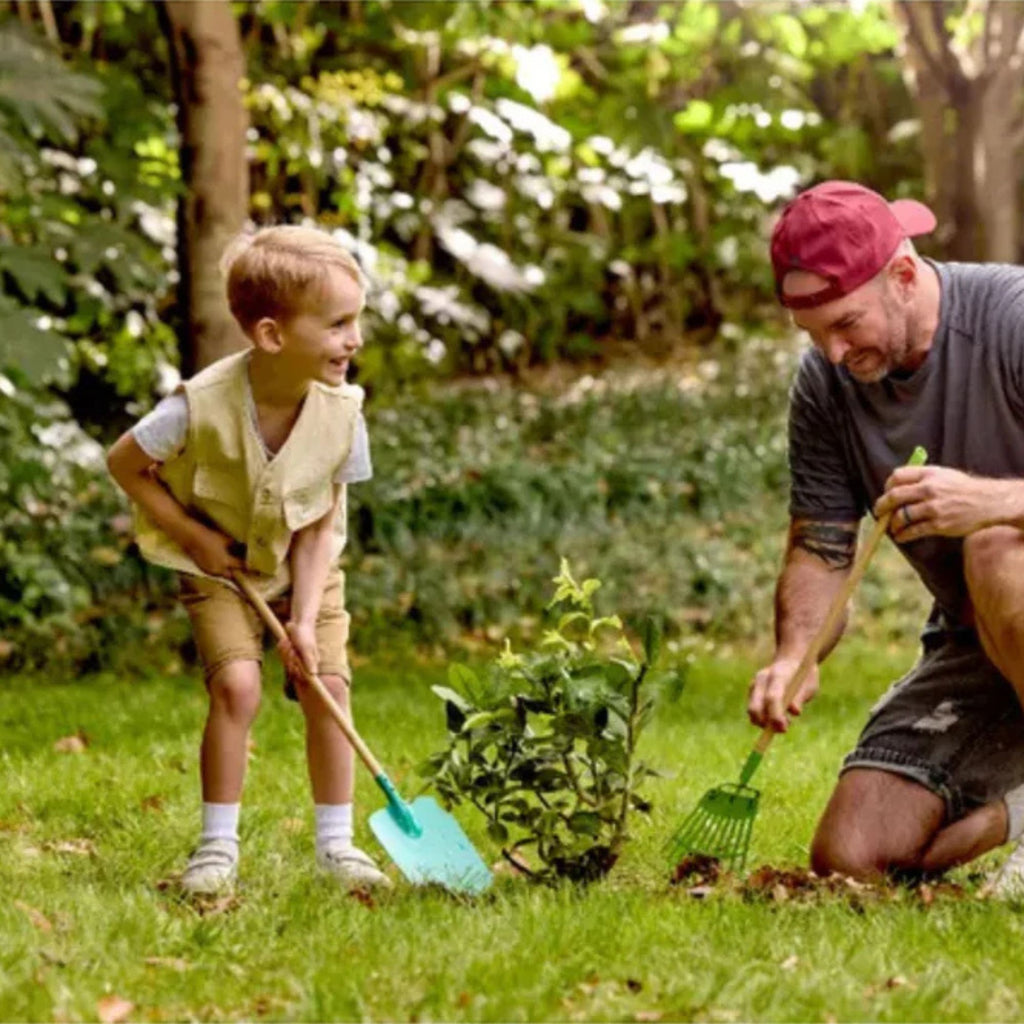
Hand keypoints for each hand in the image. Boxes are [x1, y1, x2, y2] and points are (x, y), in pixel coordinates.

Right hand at [182, 522, 245, 577]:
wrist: (190, 537)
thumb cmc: (209, 536)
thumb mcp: (225, 540)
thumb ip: (235, 545)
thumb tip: (243, 547)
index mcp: (225, 562)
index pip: (240, 566)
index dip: (246, 565)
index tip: (252, 565)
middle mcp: (218, 569)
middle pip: (231, 575)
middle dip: (237, 572)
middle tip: (242, 568)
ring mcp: (209, 571)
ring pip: (222, 575)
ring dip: (227, 571)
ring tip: (231, 566)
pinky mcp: (202, 569)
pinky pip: (214, 572)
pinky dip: (219, 569)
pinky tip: (220, 564)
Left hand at [280, 619, 318, 686]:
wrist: (298, 621)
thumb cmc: (304, 633)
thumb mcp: (306, 648)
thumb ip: (309, 661)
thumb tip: (314, 674)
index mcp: (311, 662)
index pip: (301, 675)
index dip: (296, 670)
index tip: (294, 664)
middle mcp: (303, 661)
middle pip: (291, 668)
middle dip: (289, 658)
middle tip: (293, 648)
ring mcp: (295, 657)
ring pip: (285, 661)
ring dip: (285, 651)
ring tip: (290, 642)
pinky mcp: (288, 652)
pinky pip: (281, 655)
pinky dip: (281, 647)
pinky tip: (286, 640)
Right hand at [747, 657, 818, 732]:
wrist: (792, 659)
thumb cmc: (804, 674)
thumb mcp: (809, 685)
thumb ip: (800, 697)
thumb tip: (795, 712)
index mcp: (778, 674)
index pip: (772, 697)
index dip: (776, 715)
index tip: (784, 729)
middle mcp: (762, 679)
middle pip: (755, 706)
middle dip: (765, 723)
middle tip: (783, 730)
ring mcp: (755, 685)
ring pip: (752, 711)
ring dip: (765, 723)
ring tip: (784, 723)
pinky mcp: (753, 692)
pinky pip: (754, 711)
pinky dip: (764, 720)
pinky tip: (778, 718)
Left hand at [874, 465, 1016, 541]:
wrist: (989, 502)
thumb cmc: (963, 488)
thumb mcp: (944, 474)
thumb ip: (921, 477)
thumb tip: (896, 486)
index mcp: (929, 474)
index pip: (897, 476)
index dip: (887, 486)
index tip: (886, 494)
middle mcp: (929, 489)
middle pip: (894, 496)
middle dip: (881, 506)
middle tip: (878, 513)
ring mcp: (934, 507)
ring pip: (901, 516)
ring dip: (892, 524)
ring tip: (892, 527)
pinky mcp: (939, 524)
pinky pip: (913, 531)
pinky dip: (903, 535)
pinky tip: (901, 537)